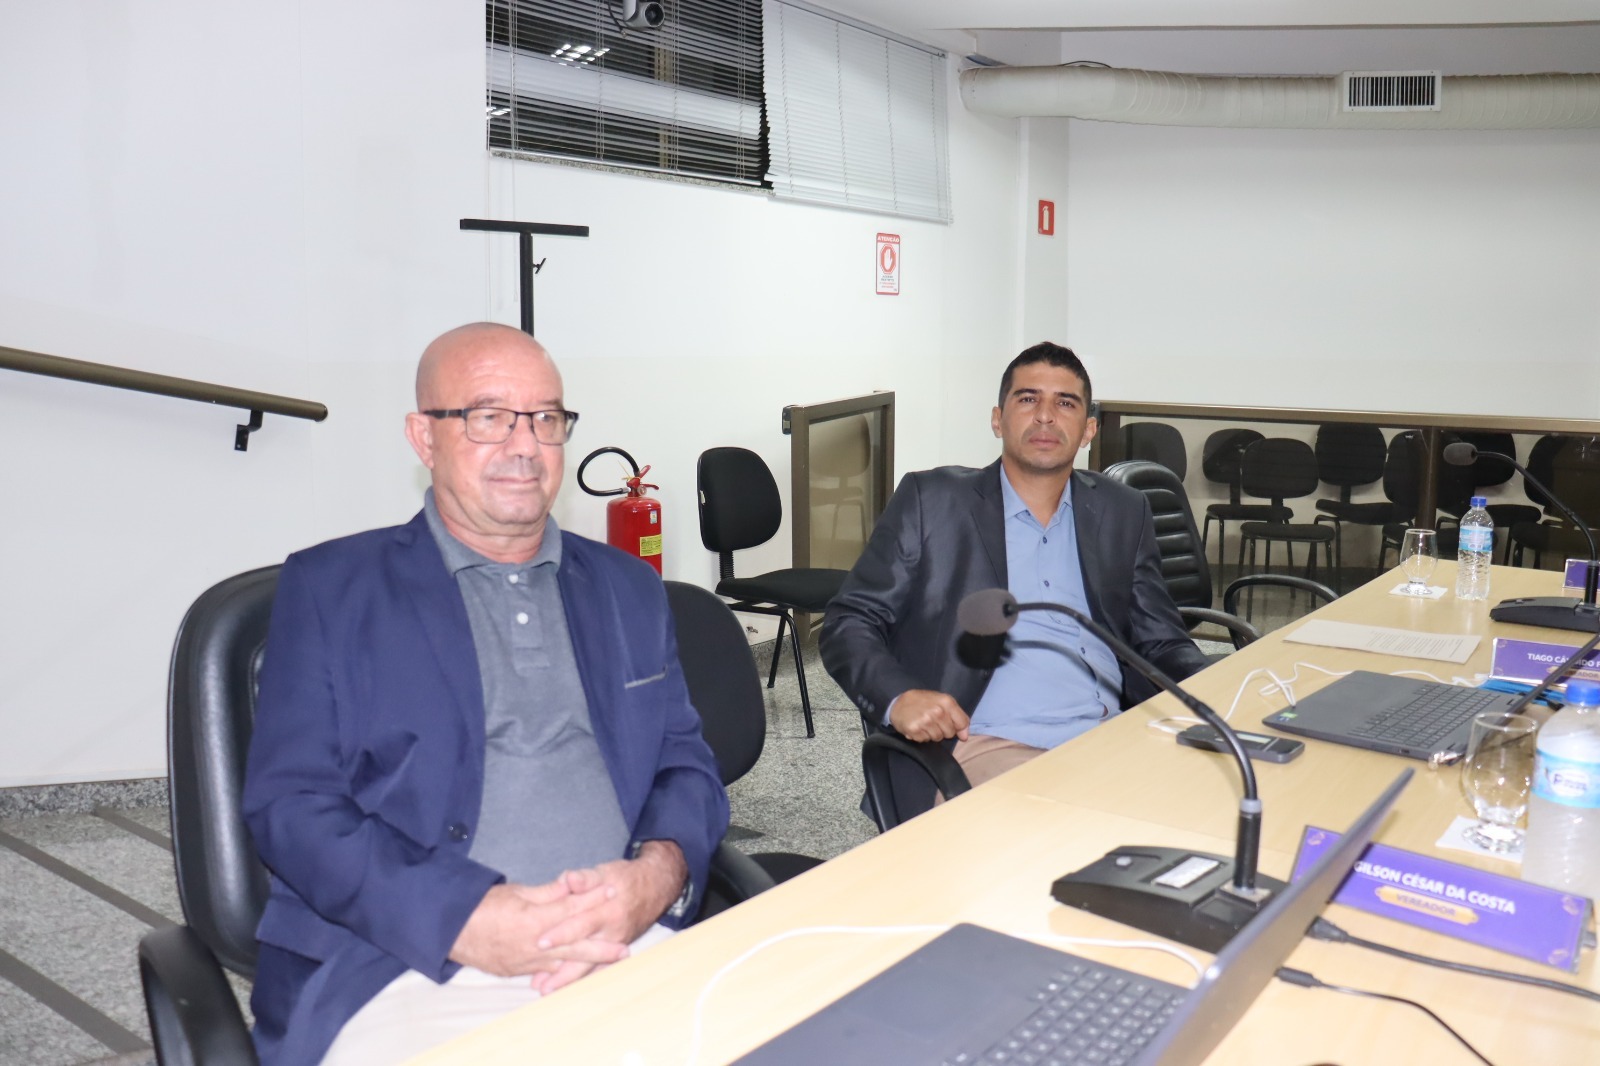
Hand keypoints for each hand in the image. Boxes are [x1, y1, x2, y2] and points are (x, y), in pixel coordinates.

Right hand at [448, 876, 622, 977]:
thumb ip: (547, 892)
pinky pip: (547, 973)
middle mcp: (534, 944)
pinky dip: (564, 974)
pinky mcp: (518, 971)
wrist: (452, 930)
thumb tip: (571, 884)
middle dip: (602, 944)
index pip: (571, 908)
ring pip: (564, 962)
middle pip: (575, 943)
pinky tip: (580, 974)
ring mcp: (527, 961)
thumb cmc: (481, 906)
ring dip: (589, 962)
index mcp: (534, 920)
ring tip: (610, 961)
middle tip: (625, 945)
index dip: (593, 898)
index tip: (612, 890)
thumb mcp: (515, 892)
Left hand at [527, 841, 687, 993]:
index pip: (582, 924)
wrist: (654, 888)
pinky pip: (598, 969)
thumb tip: (569, 878)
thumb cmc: (624, 879)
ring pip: (590, 967)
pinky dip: (580, 978)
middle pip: (585, 955)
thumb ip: (586, 878)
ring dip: (568, 980)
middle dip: (562, 971)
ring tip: (545, 991)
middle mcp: (613, 932)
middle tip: (541, 985)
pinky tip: (562, 987)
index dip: (561, 933)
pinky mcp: (615, 951)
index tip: (540, 943)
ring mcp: (615, 945)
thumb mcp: (606, 872)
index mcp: (608, 911)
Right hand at [889, 689, 969, 742]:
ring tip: (924, 723)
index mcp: (946, 702)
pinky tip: (917, 727)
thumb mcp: (942, 702)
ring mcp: (925, 721)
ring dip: (931, 733)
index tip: (951, 725)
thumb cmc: (923, 702)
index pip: (962, 723)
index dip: (958, 727)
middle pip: (950, 733)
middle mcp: (937, 711)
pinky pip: (925, 740)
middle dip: (942, 730)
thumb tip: (965, 737)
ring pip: (938, 738)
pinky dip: (921, 736)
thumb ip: (957, 716)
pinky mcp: (915, 729)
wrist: (898, 702)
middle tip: (932, 721)